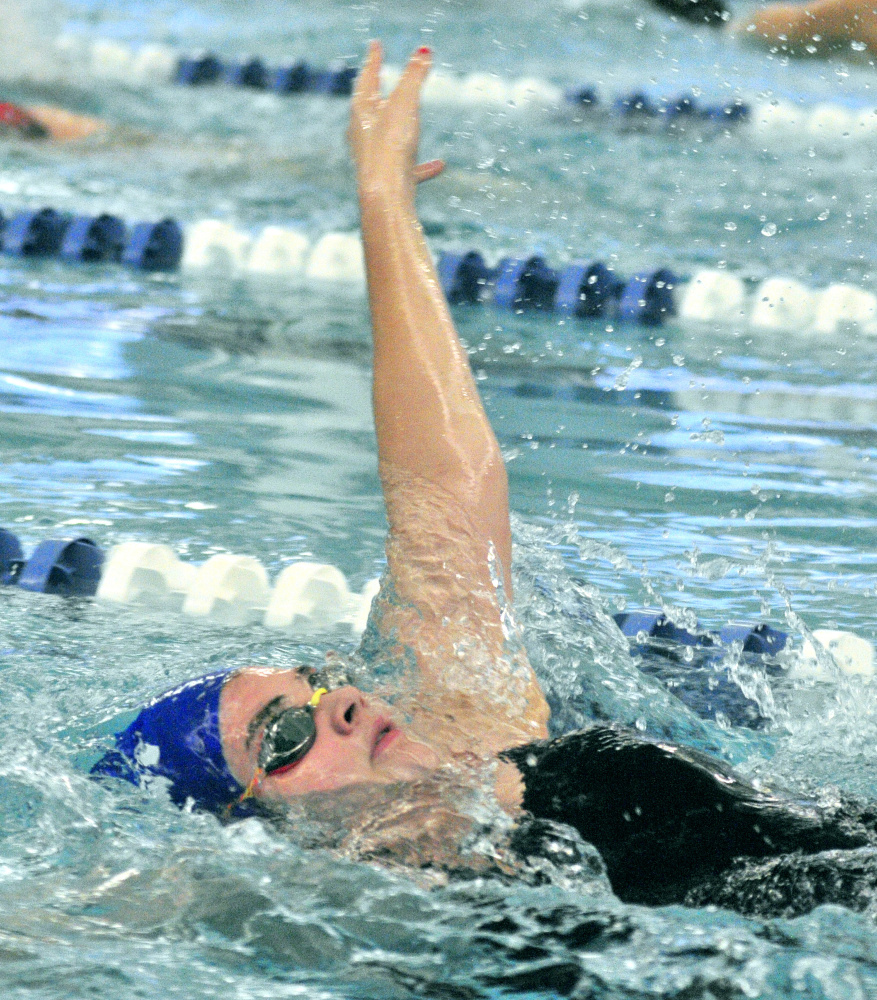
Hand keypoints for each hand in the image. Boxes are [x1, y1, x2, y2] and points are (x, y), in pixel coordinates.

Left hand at [348, 41, 444, 200]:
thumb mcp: (405, 104)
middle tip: (380, 79)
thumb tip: (424, 51)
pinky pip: (407, 168)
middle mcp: (363, 134)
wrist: (385, 197)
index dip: (374, 59)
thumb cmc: (390, 148)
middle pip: (370, 108)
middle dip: (379, 93)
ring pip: (387, 137)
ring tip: (413, 121)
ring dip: (400, 127)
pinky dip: (422, 164)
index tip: (376, 45)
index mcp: (361, 112)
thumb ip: (415, 76)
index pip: (367, 77)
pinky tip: (440, 165)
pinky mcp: (387, 179)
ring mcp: (374, 158)